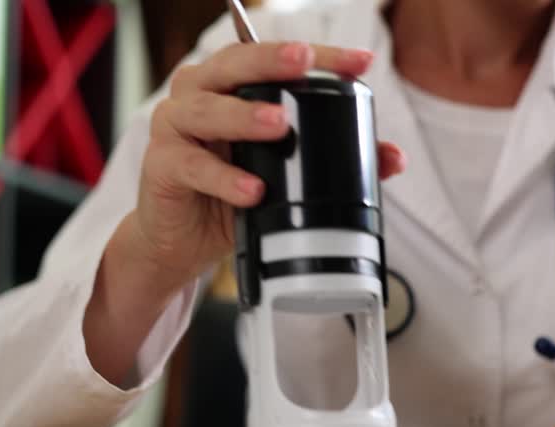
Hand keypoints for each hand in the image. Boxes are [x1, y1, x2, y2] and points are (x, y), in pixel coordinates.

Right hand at [130, 41, 405, 289]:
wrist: (182, 242)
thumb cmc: (231, 195)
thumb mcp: (287, 175)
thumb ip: (335, 160)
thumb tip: (392, 158)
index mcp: (233, 85)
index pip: (276, 58)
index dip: (320, 56)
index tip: (359, 62)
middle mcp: (200, 93)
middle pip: (234, 64)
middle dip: (272, 62)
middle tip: (304, 64)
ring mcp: (175, 126)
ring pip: (207, 109)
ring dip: (244, 116)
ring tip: (279, 126)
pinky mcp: (161, 166)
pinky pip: (193, 166)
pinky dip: (225, 178)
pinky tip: (253, 190)